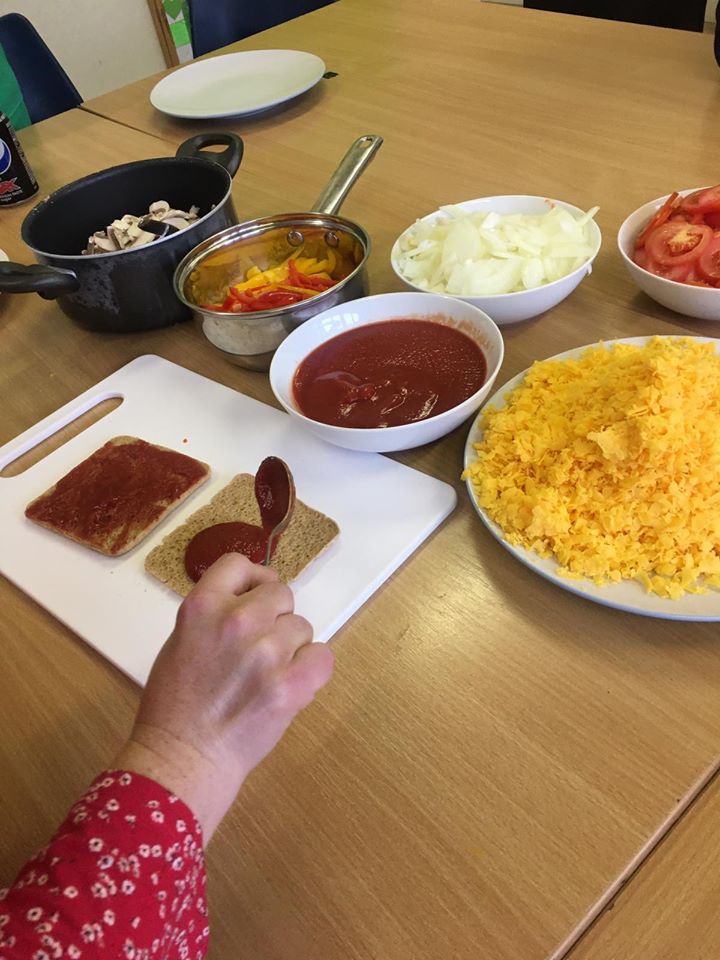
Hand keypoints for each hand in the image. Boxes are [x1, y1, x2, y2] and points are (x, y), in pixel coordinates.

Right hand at [114, 554, 333, 838]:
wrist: (182, 758)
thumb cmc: (174, 706)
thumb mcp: (180, 641)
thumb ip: (213, 616)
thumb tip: (251, 601)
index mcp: (202, 607)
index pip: (238, 564)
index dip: (251, 579)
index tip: (253, 596)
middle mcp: (237, 621)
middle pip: (281, 594)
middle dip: (274, 617)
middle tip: (259, 647)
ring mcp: (267, 652)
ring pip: (302, 627)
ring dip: (291, 647)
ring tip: (267, 675)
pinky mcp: (291, 684)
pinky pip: (323, 655)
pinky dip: (312, 669)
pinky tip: (291, 684)